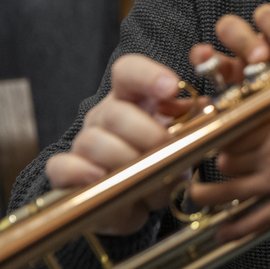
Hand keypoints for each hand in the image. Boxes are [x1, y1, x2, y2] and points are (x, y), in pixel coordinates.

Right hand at [45, 54, 188, 234]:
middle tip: (166, 149)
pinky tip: (101, 178)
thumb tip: (206, 108)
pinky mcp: (67, 172)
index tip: (171, 88)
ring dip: (125, 161)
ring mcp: (83, 142)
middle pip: (115, 112)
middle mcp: (105, 115)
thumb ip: (194, 124)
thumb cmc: (162, 160)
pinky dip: (81, 173)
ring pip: (93, 141)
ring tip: (146, 176)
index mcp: (133, 98)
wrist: (136, 197)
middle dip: (145, 133)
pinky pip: (62, 166)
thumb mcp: (183, 141)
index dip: (148, 75)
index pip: (129, 71)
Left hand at [187, 4, 269, 241]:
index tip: (217, 117)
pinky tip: (221, 234)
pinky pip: (255, 219)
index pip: (241, 121)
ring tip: (195, 192)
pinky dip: (236, 229)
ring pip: (230, 188)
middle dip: (218, 153)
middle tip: (210, 151)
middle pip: (229, 153)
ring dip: (210, 191)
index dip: (226, 121)